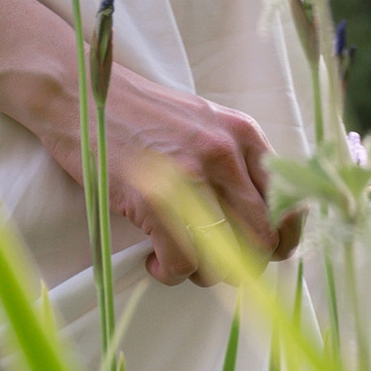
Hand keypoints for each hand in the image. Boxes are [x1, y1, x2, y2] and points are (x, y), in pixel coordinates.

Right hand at [95, 62, 300, 285]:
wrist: (82, 95)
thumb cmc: (140, 117)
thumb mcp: (203, 125)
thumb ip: (236, 163)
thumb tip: (262, 222)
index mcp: (244, 134)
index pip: (288, 203)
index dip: (280, 239)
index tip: (258, 251)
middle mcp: (225, 153)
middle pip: (263, 239)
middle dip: (242, 264)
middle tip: (214, 262)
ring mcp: (190, 175)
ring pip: (226, 259)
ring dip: (205, 274)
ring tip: (180, 258)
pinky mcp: (153, 198)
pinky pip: (182, 264)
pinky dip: (169, 273)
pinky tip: (153, 259)